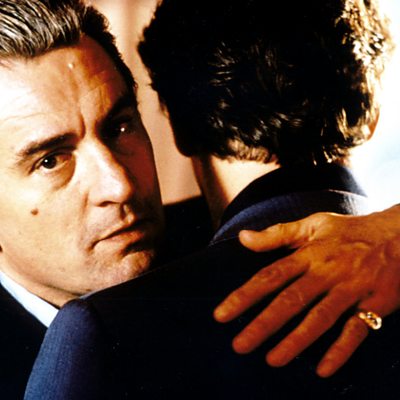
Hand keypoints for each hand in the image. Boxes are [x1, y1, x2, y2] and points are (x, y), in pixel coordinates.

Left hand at [214, 205, 399, 376]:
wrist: (399, 233)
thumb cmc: (349, 230)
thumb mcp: (312, 224)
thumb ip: (277, 233)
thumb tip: (242, 238)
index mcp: (308, 254)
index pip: (270, 276)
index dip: (244, 296)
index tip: (222, 315)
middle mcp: (326, 272)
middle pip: (290, 300)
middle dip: (263, 324)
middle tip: (239, 346)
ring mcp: (351, 289)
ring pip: (320, 317)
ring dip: (296, 341)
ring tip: (272, 360)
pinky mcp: (375, 303)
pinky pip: (358, 329)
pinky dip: (342, 350)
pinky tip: (324, 369)